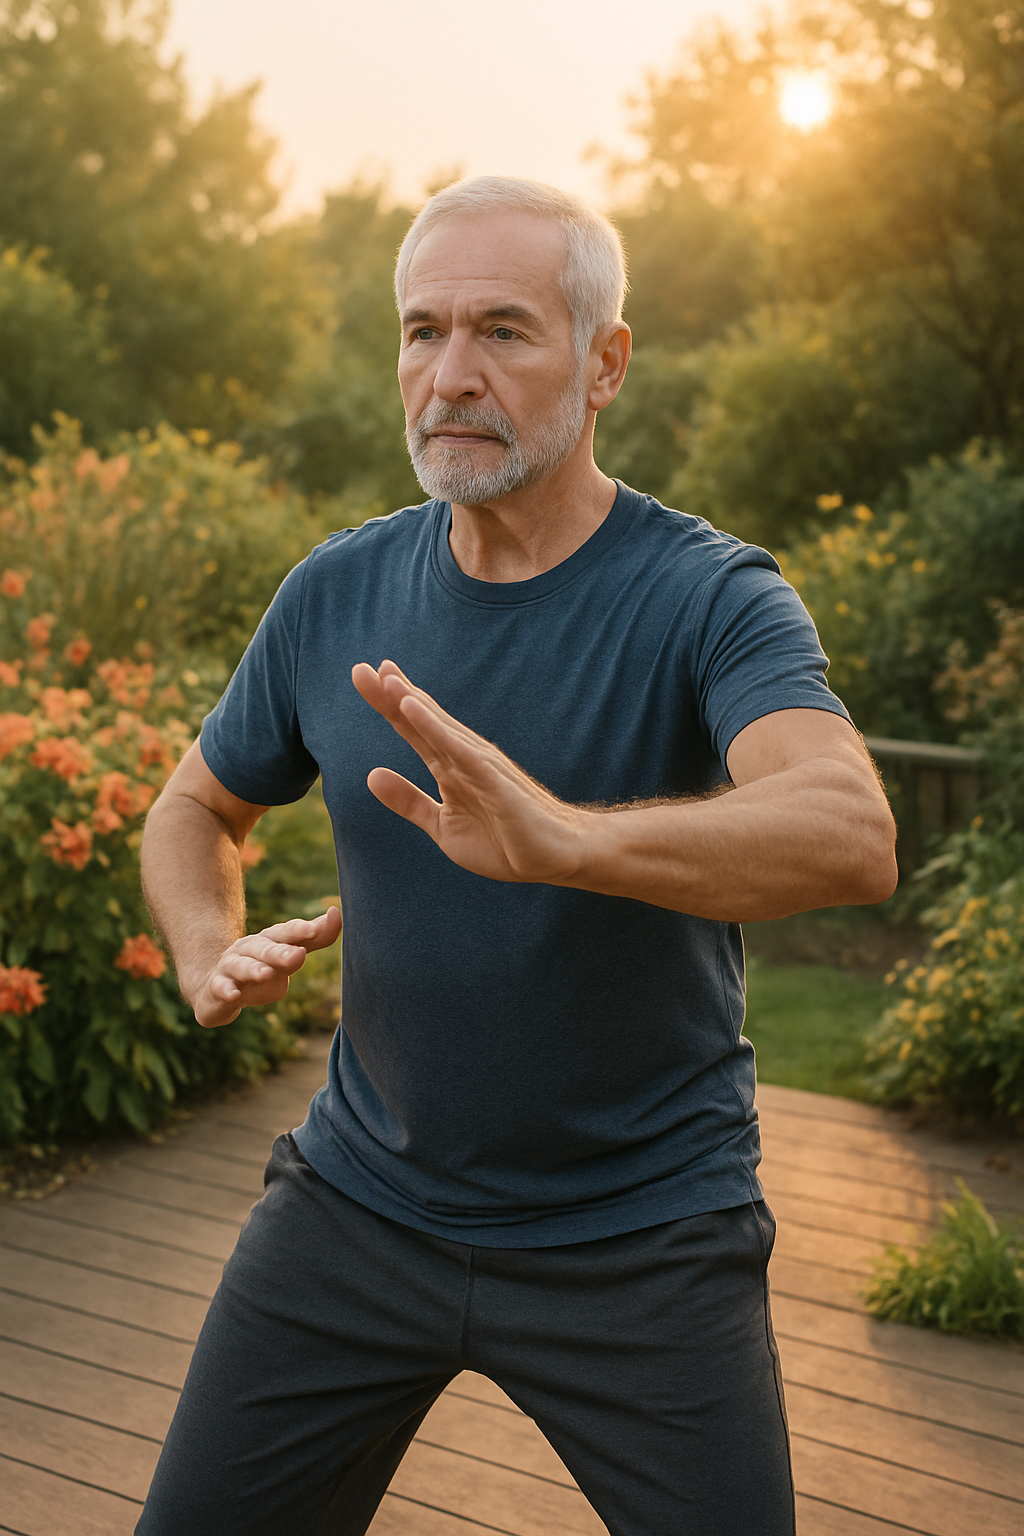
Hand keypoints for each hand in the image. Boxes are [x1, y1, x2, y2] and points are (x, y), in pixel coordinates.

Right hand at [189, 906, 341, 1028]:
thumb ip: (316, 937)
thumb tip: (336, 913)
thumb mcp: (290, 954)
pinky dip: (226, 991)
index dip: (300, 930)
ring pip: (242, 966)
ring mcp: (231, 967)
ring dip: (253, 969)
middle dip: (281, 952)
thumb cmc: (265, 968)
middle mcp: (250, 948)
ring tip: (265, 974)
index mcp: (271, 939)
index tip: (315, 929)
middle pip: (266, 948)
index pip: (287, 932)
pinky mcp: (217, 988)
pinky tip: (233, 995)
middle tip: (298, 956)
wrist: (219, 988)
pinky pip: (220, 988)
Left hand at [352, 660, 585, 884]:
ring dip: (410, 701)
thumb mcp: (442, 825)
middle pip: (421, 719)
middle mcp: (463, 758)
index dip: (388, 704)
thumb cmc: (505, 842)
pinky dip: (434, 727)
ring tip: (385, 676)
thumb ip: (409, 801)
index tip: (364, 676)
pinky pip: (458, 749)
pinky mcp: (494, 780)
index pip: (414, 729)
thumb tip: (371, 775)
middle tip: (359, 668)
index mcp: (450, 767)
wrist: (553, 860)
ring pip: (438, 727)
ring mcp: (480, 766)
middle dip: (390, 694)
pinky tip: (412, 707)